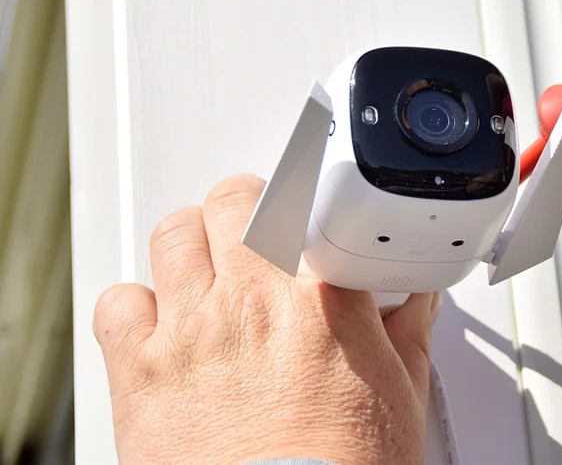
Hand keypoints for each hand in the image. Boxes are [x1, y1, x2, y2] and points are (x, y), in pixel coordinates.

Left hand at [93, 174, 440, 464]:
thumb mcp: (401, 394)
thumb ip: (409, 331)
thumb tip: (416, 301)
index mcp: (323, 295)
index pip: (308, 198)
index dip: (306, 194)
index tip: (305, 200)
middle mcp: (254, 298)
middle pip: (235, 198)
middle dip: (247, 207)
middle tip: (256, 231)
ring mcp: (193, 328)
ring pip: (174, 234)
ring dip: (193, 243)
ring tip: (209, 269)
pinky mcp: (142, 371)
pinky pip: (118, 303)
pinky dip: (135, 306)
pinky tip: (161, 324)